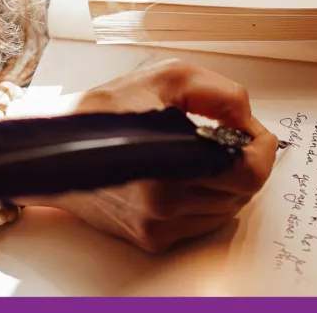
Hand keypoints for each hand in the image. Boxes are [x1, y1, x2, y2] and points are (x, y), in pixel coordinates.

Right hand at [31, 59, 278, 252]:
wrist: (55, 149)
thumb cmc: (109, 109)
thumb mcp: (169, 77)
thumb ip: (222, 94)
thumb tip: (250, 122)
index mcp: (171, 162)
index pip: (249, 172)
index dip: (262, 150)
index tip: (255, 135)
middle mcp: (165, 203)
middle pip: (245, 191)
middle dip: (246, 161)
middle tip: (227, 138)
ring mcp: (159, 226)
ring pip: (228, 209)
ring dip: (227, 181)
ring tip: (201, 154)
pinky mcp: (153, 239)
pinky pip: (205, 223)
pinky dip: (208, 199)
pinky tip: (186, 175)